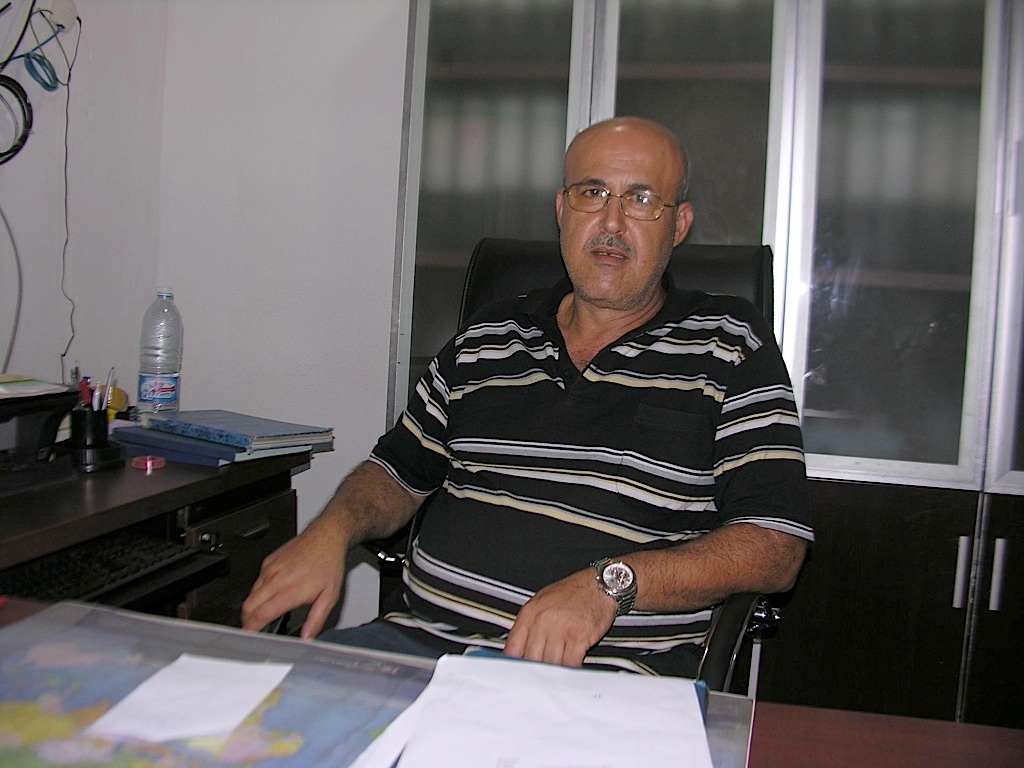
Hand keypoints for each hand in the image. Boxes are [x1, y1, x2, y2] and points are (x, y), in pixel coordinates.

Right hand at [240, 517, 346, 638]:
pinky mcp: (268, 561)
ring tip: (263, 614)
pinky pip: (256, 581)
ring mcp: (270, 568)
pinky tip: (270, 595)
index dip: (252, 630)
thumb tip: (307, 638)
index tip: (250, 638)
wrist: (326, 536)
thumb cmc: (329, 563)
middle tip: (253, 631)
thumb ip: (316, 620)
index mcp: (290, 589)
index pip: (261, 614)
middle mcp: (276, 578)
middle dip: (246, 622)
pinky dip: (258, 592)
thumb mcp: (329, 596)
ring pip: (250, 594)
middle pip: (248, 606)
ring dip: (253, 607)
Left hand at [503, 569, 616, 666]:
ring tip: (556, 675)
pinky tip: (570, 671)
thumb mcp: (542, 602)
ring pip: (550, 664)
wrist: (599, 584)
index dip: (514, 665)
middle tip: (539, 678)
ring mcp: (560, 630)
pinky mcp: (578, 637)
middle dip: (536, 671)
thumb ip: (529, 626)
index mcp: (530, 613)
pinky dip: (570, 671)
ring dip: (554, 673)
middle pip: (531, 660)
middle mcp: (542, 621)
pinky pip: (570, 664)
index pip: (513, 648)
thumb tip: (518, 649)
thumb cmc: (573, 592)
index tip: (517, 674)